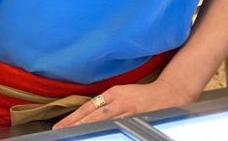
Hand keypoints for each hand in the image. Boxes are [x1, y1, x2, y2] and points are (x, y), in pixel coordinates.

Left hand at [51, 79, 194, 129]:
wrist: (168, 94)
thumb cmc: (143, 95)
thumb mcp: (122, 93)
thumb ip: (108, 102)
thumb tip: (89, 114)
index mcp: (113, 93)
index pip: (88, 107)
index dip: (73, 117)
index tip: (60, 126)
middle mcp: (117, 101)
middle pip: (91, 115)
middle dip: (74, 124)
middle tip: (60, 132)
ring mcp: (126, 111)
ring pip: (101, 121)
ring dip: (85, 128)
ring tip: (71, 134)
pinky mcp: (135, 117)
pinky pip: (116, 126)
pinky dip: (104, 130)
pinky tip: (95, 135)